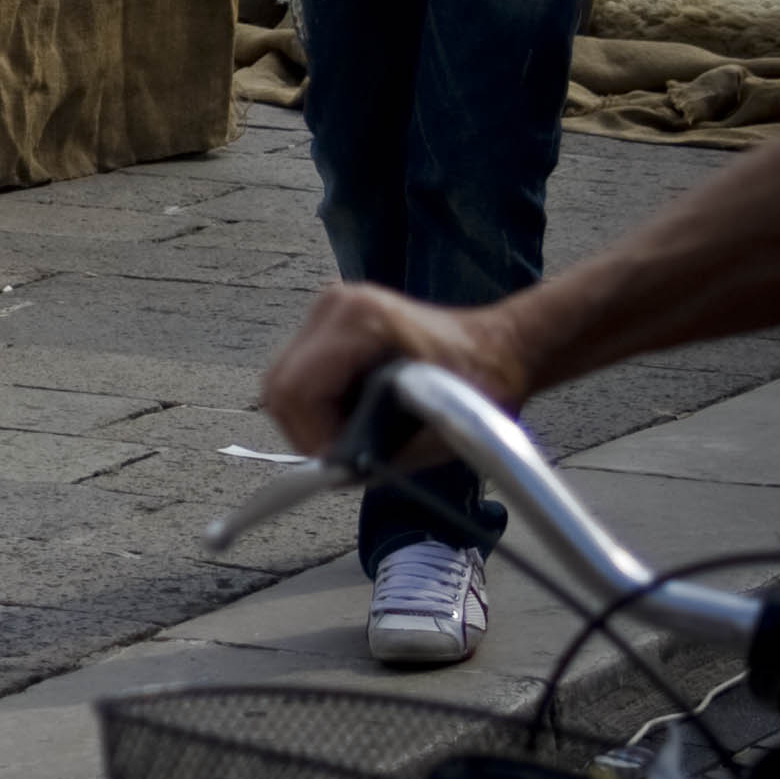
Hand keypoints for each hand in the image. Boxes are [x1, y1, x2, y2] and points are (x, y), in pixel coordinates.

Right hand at [260, 282, 532, 458]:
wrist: (499, 347)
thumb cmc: (481, 382)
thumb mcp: (437, 427)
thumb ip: (381, 453)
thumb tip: (334, 473)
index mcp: (360, 322)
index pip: (296, 389)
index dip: (311, 437)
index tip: (342, 464)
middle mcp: (335, 306)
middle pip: (280, 384)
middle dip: (304, 431)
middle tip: (341, 458)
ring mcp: (329, 308)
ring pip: (282, 379)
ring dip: (308, 418)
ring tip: (348, 438)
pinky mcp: (329, 320)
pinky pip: (298, 371)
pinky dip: (316, 402)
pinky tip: (350, 414)